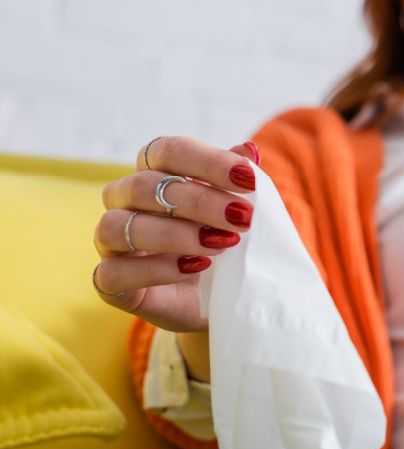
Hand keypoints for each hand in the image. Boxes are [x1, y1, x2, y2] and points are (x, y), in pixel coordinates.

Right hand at [92, 136, 259, 332]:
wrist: (224, 299)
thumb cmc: (228, 243)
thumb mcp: (238, 211)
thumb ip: (239, 181)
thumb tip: (249, 150)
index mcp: (154, 173)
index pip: (166, 151)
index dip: (207, 161)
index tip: (249, 179)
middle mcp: (124, 201)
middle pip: (144, 186)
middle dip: (199, 201)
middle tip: (242, 218)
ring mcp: (111, 243)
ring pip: (118, 226)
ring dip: (174, 234)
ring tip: (220, 245)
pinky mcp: (110, 283)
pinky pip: (113, 272)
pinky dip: (155, 269)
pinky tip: (194, 267)